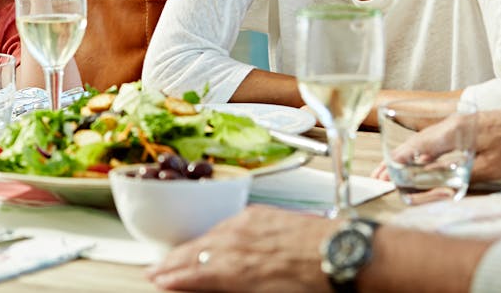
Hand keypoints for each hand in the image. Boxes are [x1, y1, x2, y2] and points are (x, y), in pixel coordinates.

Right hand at [146, 206, 330, 291]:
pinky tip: (208, 238)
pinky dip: (212, 233)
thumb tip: (209, 284)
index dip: (174, 278)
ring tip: (173, 256)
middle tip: (155, 270)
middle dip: (173, 263)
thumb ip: (230, 286)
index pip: (196, 274)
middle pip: (196, 254)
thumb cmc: (314, 283)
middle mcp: (238, 243)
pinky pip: (227, 224)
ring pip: (208, 237)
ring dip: (188, 248)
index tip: (158, 281)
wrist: (345, 254)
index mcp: (238, 269)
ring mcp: (248, 225)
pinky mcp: (261, 215)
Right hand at [372, 103, 500, 182]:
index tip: (383, 172)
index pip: (417, 146)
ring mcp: (464, 123)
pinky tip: (428, 161)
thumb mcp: (491, 168)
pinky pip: (442, 139)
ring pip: (429, 140)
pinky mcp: (474, 126)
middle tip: (381, 173)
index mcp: (454, 132)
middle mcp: (454, 124)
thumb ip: (461, 175)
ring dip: (412, 155)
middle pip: (417, 142)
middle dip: (397, 159)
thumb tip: (437, 183)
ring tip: (397, 168)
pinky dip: (429, 151)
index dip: (397, 161)